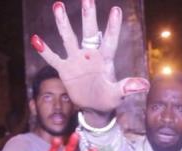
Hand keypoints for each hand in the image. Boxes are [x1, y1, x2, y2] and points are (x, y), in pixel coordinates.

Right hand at [30, 1, 149, 112]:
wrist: (94, 108)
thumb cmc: (109, 99)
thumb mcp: (117, 94)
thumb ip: (127, 88)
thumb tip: (145, 85)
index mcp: (106, 60)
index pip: (110, 41)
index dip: (112, 27)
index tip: (116, 9)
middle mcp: (91, 55)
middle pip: (89, 33)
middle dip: (88, 16)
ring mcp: (76, 61)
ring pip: (69, 39)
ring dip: (63, 23)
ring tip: (58, 5)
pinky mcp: (65, 69)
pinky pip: (53, 59)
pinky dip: (45, 50)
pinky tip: (35, 38)